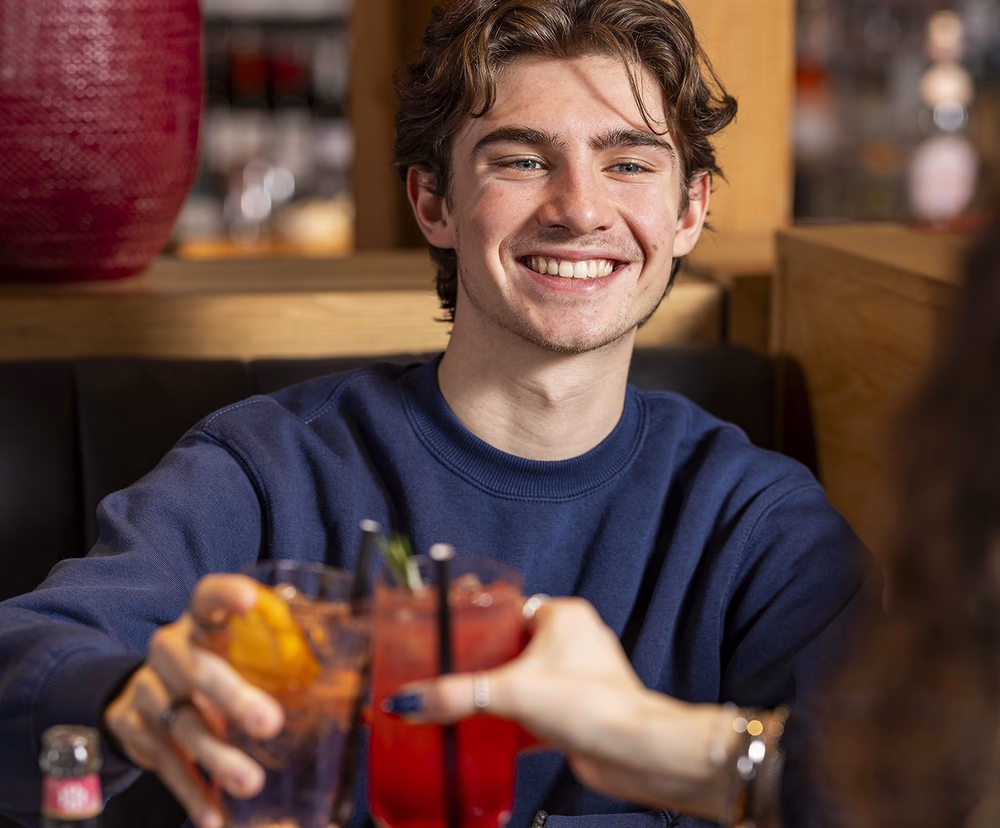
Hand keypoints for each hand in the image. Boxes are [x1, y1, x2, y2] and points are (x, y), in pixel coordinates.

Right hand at [103, 574, 284, 827]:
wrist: (142, 692)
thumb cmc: (215, 664)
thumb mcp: (238, 651)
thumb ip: (280, 657)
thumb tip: (357, 681)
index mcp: (201, 623)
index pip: (208, 597)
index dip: (227, 594)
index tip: (250, 601)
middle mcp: (170, 651)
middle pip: (198, 671)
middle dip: (234, 698)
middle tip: (270, 723)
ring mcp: (148, 691)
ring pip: (181, 724)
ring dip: (217, 757)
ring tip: (250, 782)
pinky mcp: (134, 730)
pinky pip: (166, 765)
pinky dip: (192, 792)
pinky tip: (215, 816)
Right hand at [386, 597, 643, 748]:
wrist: (634, 753)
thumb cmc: (595, 705)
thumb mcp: (511, 692)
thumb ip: (456, 695)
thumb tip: (412, 700)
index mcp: (563, 617)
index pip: (509, 609)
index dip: (479, 623)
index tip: (453, 635)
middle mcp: (574, 642)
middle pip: (513, 647)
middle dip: (484, 664)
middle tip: (453, 674)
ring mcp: (578, 678)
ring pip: (525, 680)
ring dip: (499, 695)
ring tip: (467, 705)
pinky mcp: (577, 711)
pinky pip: (536, 710)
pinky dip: (514, 722)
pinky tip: (492, 736)